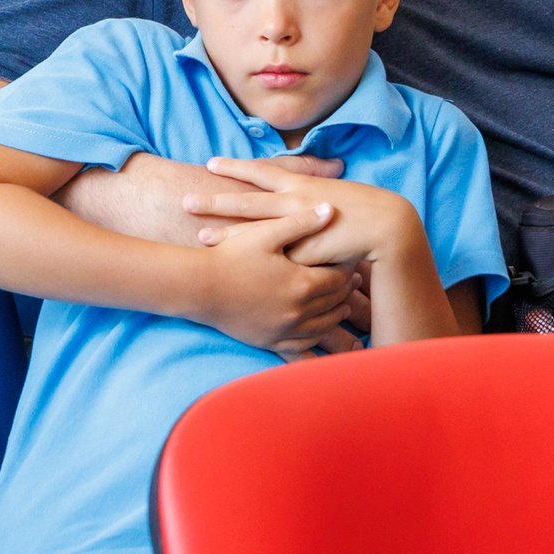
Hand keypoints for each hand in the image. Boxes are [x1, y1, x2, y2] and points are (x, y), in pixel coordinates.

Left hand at [186, 156, 423, 267]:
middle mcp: (295, 202)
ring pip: (254, 230)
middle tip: (186, 201)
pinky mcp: (305, 252)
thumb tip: (287, 192)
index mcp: (300, 184)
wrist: (386, 225)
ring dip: (226, 234)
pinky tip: (235, 269)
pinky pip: (277, 258)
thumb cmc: (358, 209)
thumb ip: (305, 194)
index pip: (261, 172)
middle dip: (215, 201)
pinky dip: (257, 262)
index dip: (235, 167)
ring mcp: (298, 228)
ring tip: (200, 237)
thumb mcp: (328, 192)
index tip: (210, 163)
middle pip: (247, 200)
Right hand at [189, 213, 355, 357]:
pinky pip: (303, 344)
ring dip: (336, 314)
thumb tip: (331, 209)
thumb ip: (301, 222)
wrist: (198, 287)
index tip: (351, 259)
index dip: (347, 267)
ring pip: (323, 325)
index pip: (338, 278)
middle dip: (346, 290)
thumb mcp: (266, 233)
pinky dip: (317, 337)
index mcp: (301, 284)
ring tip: (344, 304)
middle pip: (334, 301)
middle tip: (355, 280)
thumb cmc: (231, 256)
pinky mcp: (270, 342)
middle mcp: (298, 311)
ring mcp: (284, 330)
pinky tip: (319, 327)